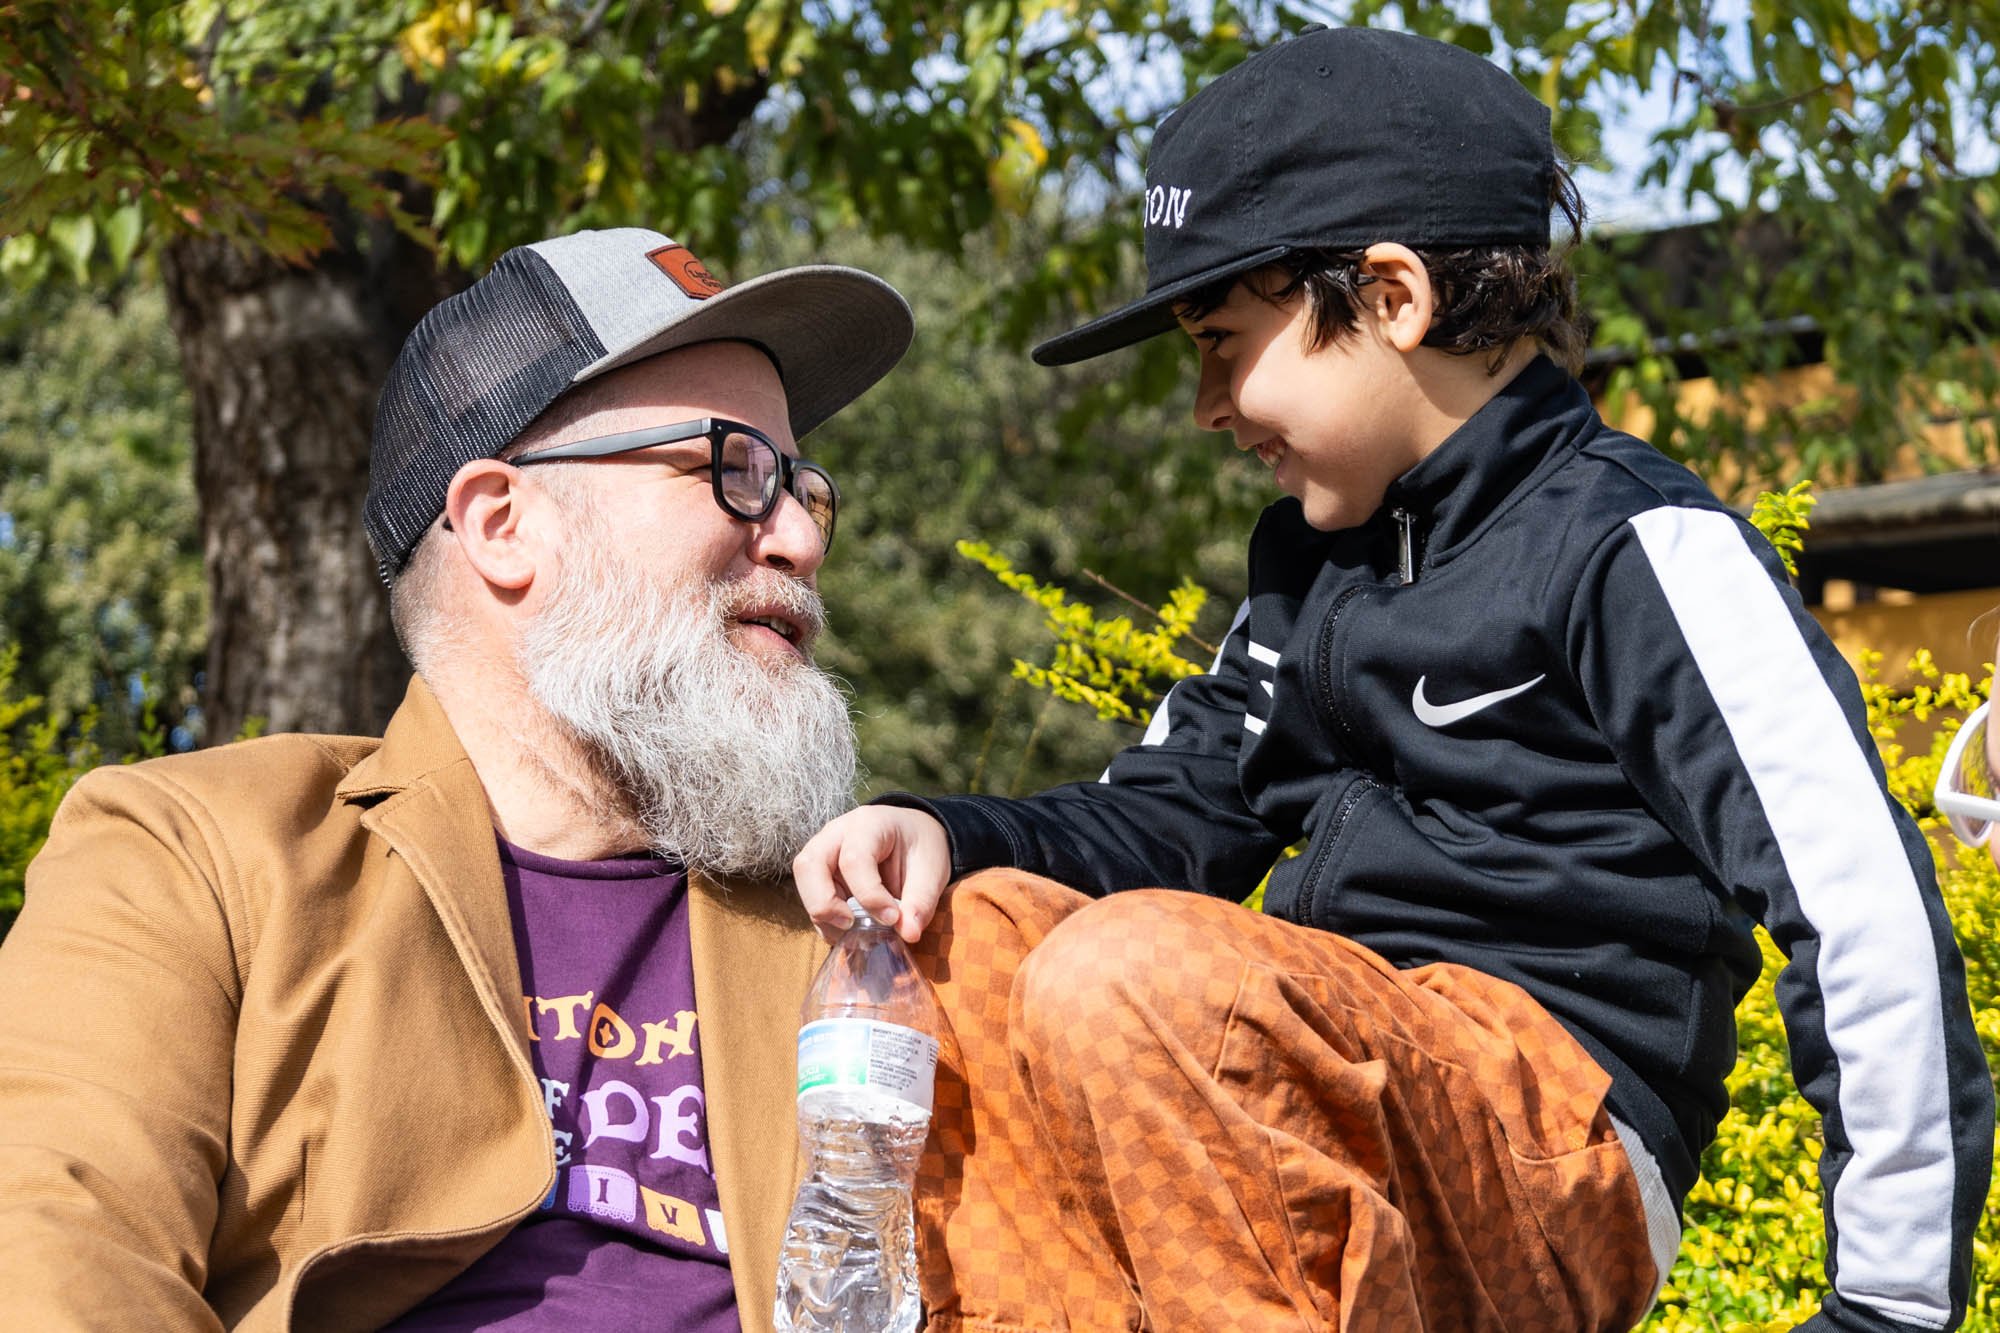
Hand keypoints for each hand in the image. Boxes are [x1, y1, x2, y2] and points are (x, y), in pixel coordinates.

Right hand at [792, 806, 951, 944]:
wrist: (912, 835)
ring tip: (851, 931)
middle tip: (850, 925)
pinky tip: (848, 928)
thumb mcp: (932, 872)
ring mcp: (824, 850)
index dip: (869, 895)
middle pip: (810, 865)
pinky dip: (824, 918)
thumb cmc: (920, 847)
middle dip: (824, 903)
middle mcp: (837, 833)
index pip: (854, 859)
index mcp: (869, 824)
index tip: (891, 918)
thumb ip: (920, 902)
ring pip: (804, 881)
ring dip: (822, 913)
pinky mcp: (820, 871)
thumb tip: (909, 933)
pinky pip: (811, 896)